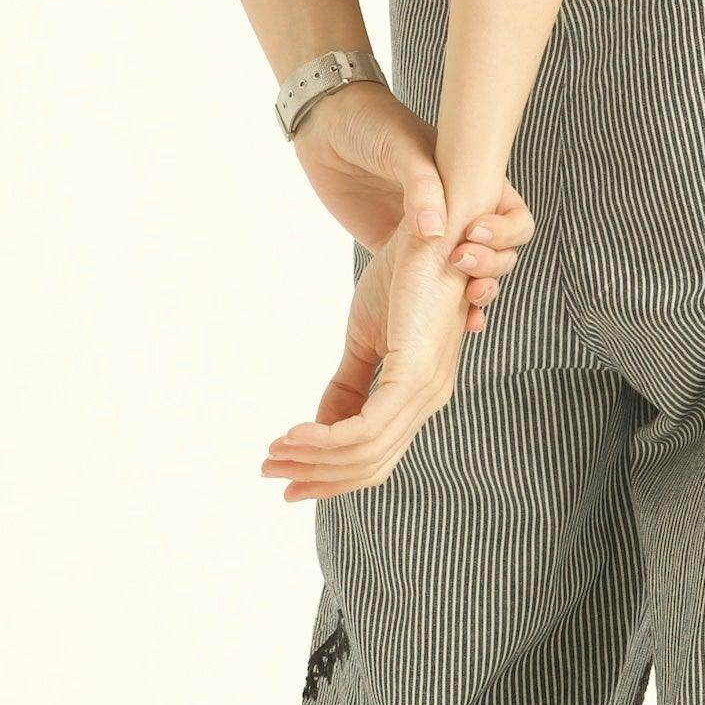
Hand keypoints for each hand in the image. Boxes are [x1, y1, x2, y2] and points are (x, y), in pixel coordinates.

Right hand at [262, 215, 470, 499]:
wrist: (434, 226)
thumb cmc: (406, 275)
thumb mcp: (367, 337)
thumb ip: (348, 384)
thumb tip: (320, 426)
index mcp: (418, 394)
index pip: (377, 456)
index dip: (332, 474)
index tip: (289, 478)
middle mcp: (428, 399)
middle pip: (371, 465)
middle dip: (317, 476)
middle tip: (269, 472)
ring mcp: (425, 389)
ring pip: (365, 452)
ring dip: (313, 459)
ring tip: (273, 453)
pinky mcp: (415, 373)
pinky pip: (367, 427)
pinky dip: (327, 439)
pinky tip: (296, 434)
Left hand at [290, 79, 532, 327]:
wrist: (326, 129)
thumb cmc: (371, 124)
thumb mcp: (402, 148)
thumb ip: (420, 187)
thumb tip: (435, 233)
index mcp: (474, 181)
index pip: (512, 216)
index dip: (505, 232)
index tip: (474, 232)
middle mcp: (460, 211)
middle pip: (498, 253)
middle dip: (490, 267)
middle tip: (461, 266)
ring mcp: (433, 236)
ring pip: (467, 275)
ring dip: (471, 295)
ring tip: (466, 312)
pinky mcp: (402, 255)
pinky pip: (429, 285)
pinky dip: (440, 307)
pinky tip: (439, 325)